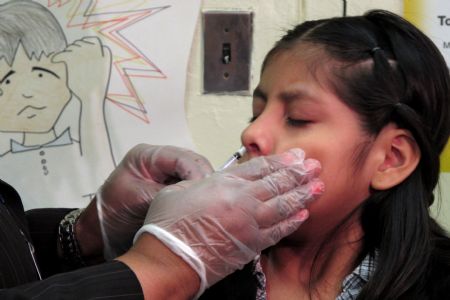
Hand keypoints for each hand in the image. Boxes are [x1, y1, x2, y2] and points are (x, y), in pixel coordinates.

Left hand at [52, 36, 111, 101]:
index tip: (81, 50)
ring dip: (67, 51)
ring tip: (63, 58)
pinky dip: (58, 56)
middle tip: (69, 54)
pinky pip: (63, 53)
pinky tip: (55, 60)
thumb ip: (95, 58)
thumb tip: (83, 46)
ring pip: (72, 47)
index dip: (87, 44)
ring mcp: (85, 54)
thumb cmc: (96, 86)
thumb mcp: (102, 70)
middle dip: (75, 48)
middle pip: (82, 43)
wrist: (92, 96)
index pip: (94, 40)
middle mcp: (96, 51)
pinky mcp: (74, 59)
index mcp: (105, 53)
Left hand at [78, 144, 213, 259]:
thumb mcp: (139, 199)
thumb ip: (169, 193)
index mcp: (147, 155)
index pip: (182, 158)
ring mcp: (166, 174)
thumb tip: (197, 194)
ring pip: (195, 175)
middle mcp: (160, 160)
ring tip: (210, 205)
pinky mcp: (171, 188)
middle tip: (212, 200)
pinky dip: (197, 196)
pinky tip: (203, 207)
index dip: (197, 174)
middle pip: (193, 163)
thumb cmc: (113, 213)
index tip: (206, 193)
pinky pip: (190, 187)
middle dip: (204, 180)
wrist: (99, 233)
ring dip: (202, 189)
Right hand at [135, 148, 323, 294]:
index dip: (282, 160)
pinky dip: (292, 222)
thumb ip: (203, 181)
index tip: (297, 156)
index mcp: (224, 183)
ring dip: (303, 194)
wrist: (170, 259)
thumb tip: (216, 181)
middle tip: (316, 166)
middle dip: (299, 173)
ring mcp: (249, 223)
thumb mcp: (179, 189)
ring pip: (283, 205)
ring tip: (318, 186)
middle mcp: (241, 200)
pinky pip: (278, 231)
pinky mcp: (251, 245)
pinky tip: (304, 215)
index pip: (260, 167)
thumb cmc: (169, 225)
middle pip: (277, 183)